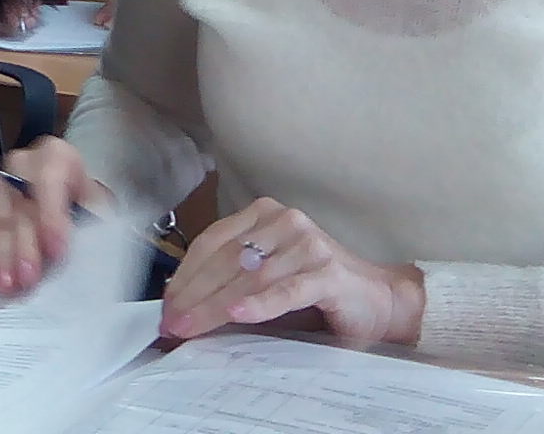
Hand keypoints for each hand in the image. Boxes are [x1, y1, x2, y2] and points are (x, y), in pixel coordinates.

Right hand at [0, 137, 111, 298]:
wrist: (79, 211)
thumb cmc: (91, 211)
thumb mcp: (100, 214)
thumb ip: (91, 228)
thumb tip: (79, 253)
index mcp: (57, 157)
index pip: (48, 180)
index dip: (51, 216)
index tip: (57, 251)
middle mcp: (22, 165)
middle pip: (18, 204)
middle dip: (23, 244)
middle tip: (29, 278)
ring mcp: (0, 185)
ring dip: (0, 255)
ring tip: (6, 286)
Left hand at [159, 198, 423, 346]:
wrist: (379, 303)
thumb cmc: (316, 294)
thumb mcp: (267, 282)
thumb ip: (232, 283)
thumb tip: (181, 307)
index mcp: (264, 216)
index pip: (212, 243)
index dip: (185, 275)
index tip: (164, 304)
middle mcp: (285, 222)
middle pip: (226, 260)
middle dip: (193, 295)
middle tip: (171, 324)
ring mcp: (308, 244)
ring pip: (250, 277)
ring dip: (216, 306)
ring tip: (192, 327)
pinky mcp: (328, 272)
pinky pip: (287, 289)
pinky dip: (261, 303)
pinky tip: (238, 314)